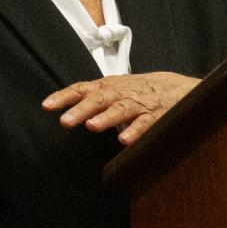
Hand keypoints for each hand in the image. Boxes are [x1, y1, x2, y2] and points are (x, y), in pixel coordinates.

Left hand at [42, 72, 198, 144]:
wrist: (179, 88)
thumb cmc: (142, 91)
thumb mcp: (116, 89)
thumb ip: (95, 96)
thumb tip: (66, 107)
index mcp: (109, 87)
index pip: (83, 89)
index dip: (65, 96)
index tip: (47, 106)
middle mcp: (122, 93)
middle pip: (100, 99)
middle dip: (82, 109)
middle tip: (65, 121)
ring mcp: (139, 104)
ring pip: (121, 110)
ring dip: (106, 118)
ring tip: (92, 126)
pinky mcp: (156, 116)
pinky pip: (145, 124)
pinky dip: (135, 131)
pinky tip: (124, 140)